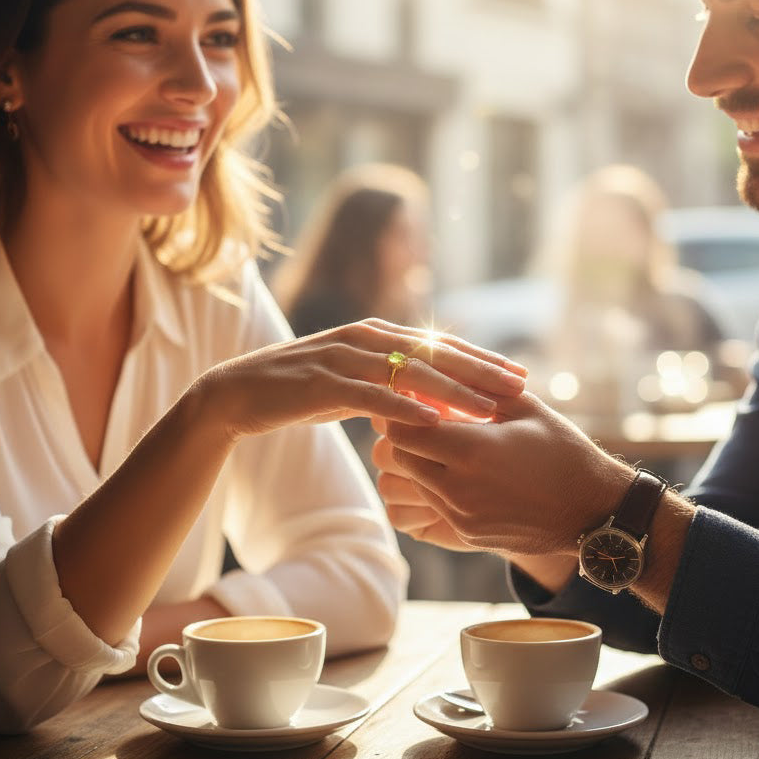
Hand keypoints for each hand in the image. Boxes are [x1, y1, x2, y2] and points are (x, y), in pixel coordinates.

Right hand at [201, 319, 526, 440]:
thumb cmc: (301, 391)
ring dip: (452, 392)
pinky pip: (369, 396)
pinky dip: (402, 408)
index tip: (519, 376)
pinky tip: (432, 423)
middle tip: (521, 387)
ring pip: (408, 372)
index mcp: (377, 335)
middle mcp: (366, 338)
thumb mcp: (354, 385)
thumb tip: (431, 402)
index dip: (481, 359)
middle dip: (481, 370)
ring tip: (488, 410)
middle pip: (434, 353)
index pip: (440, 344)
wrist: (238, 394)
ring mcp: (343, 357)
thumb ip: (390, 386)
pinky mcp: (322, 382)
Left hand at [377, 391, 634, 556]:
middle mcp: (459, 488)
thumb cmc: (561, 449)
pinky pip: (426, 507)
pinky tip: (456, 472)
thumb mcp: (524, 406)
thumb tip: (434, 366)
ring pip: (406, 484)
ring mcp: (460, 516)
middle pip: (396, 457)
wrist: (592, 511)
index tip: (415, 398)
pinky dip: (430, 487)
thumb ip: (474, 386)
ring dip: (415, 462)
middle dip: (404, 435)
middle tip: (424, 418)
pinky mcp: (465, 534)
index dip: (402, 411)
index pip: (403, 428)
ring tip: (441, 445)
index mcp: (472, 450)